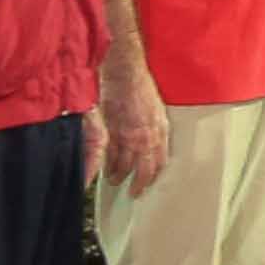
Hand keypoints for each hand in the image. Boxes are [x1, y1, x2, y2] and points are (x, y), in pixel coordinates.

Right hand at [99, 66, 169, 193]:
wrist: (125, 71)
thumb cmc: (138, 84)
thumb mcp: (156, 108)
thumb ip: (154, 127)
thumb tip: (150, 142)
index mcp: (160, 130)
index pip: (161, 162)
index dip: (154, 175)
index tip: (150, 182)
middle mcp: (147, 137)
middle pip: (144, 170)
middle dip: (138, 184)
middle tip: (134, 192)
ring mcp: (129, 137)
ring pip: (125, 166)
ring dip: (119, 176)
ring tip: (114, 181)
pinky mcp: (111, 133)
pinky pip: (110, 156)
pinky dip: (107, 165)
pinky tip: (104, 170)